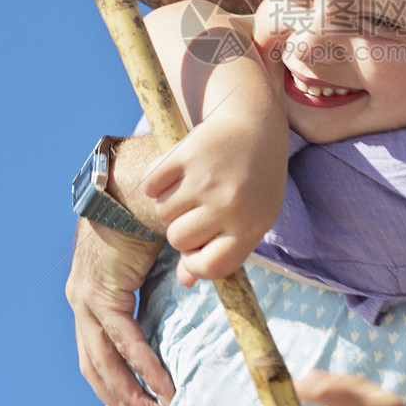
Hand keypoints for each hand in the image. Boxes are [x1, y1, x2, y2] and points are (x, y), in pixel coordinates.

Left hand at [66, 214, 171, 405]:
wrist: (130, 190)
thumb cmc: (142, 222)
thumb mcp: (145, 269)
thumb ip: (155, 295)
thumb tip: (179, 313)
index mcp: (88, 301)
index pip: (96, 358)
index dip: (114, 390)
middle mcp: (81, 304)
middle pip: (96, 370)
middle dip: (121, 405)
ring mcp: (86, 300)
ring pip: (105, 362)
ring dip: (132, 394)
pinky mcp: (102, 292)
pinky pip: (123, 338)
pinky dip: (143, 364)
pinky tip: (161, 385)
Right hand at [144, 112, 286, 287]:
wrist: (255, 123)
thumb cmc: (255, 179)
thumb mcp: (253, 218)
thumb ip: (223, 251)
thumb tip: (185, 281)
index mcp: (251, 224)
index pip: (211, 267)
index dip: (196, 264)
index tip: (196, 250)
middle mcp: (229, 204)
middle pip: (179, 239)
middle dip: (181, 229)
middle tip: (195, 210)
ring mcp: (206, 178)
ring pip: (162, 214)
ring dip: (169, 205)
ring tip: (189, 190)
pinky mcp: (186, 154)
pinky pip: (150, 185)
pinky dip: (155, 183)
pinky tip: (175, 174)